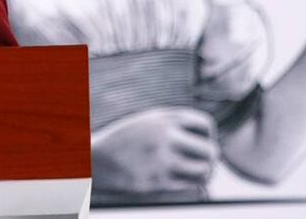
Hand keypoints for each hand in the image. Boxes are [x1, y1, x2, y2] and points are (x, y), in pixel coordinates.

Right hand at [91, 108, 218, 193]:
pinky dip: (192, 187)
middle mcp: (165, 136)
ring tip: (195, 175)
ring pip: (204, 171)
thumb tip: (207, 139)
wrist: (95, 159)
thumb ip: (174, 124)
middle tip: (203, 164)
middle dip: (209, 159)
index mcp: (163, 118)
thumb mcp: (147, 121)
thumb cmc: (124, 141)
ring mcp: (162, 160)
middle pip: (210, 150)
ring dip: (203, 175)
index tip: (200, 143)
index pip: (205, 124)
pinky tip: (184, 183)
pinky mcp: (158, 182)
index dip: (208, 136)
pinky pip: (191, 187)